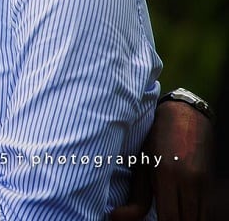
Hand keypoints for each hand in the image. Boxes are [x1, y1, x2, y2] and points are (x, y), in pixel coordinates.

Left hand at [110, 99, 212, 220]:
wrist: (186, 116)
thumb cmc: (156, 139)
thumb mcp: (141, 165)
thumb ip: (135, 197)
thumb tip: (115, 218)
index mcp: (167, 175)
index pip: (169, 218)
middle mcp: (190, 180)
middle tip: (159, 218)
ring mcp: (204, 182)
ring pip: (199, 218)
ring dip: (184, 220)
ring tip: (168, 215)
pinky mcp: (211, 183)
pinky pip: (206, 210)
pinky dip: (194, 216)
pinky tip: (180, 212)